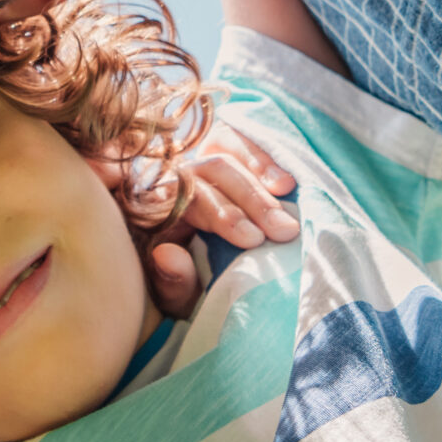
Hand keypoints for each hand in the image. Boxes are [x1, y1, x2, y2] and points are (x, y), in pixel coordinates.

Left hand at [98, 121, 297, 317]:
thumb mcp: (180, 300)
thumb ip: (173, 283)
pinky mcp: (214, 152)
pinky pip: (233, 141)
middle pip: (205, 176)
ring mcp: (191, 166)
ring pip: (221, 158)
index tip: (253, 240)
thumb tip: (166, 253)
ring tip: (289, 206)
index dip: (222, 215)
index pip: (183, 202)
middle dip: (248, 201)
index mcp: (151, 215)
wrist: (198, 279)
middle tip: (284, 231)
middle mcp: (167, 184)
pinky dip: (260, 158)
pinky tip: (285, 182)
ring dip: (258, 183)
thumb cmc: (188, 290)